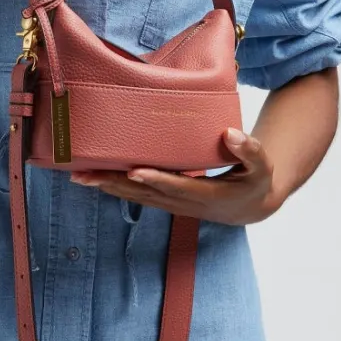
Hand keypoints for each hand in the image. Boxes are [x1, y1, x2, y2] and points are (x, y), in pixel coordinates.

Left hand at [69, 127, 283, 224]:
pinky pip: (136, 195)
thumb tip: (232, 133)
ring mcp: (172, 204)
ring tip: (78, 176)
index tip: (134, 171)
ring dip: (106, 187)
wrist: (250, 206)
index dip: (156, 179)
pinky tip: (93, 179)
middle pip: (145, 193)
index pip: (178, 187)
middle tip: (85, 175)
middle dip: (114, 184)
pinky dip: (114, 187)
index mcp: (208, 196)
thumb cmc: (256, 181)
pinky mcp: (166, 200)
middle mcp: (184, 203)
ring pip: (135, 196)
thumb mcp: (262, 168)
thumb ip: (250, 150)